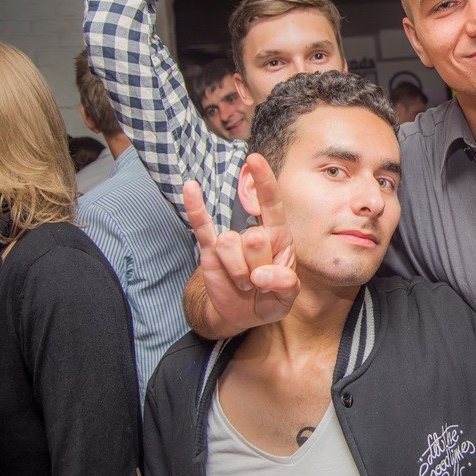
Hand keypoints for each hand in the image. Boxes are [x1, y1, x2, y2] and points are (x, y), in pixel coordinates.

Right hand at [185, 154, 297, 329]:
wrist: (242, 315)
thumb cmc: (269, 299)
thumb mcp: (286, 298)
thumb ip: (284, 285)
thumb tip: (263, 275)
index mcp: (279, 238)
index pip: (272, 205)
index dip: (265, 182)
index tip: (255, 160)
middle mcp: (255, 233)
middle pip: (255, 238)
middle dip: (257, 267)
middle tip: (259, 283)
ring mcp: (231, 240)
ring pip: (229, 245)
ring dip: (237, 272)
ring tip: (244, 283)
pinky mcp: (210, 251)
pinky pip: (201, 227)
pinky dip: (195, 208)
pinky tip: (190, 187)